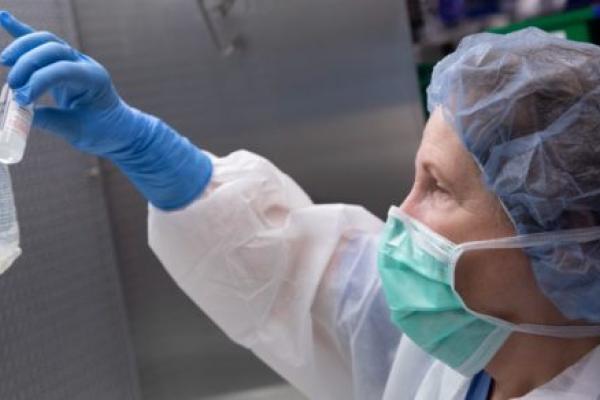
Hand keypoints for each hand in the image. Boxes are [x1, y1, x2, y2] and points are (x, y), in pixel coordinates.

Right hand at [0, 11, 211, 209]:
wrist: (118, 128)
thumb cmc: (103, 131)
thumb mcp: (78, 132)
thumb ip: (50, 122)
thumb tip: (18, 113)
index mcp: (95, 80)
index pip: (63, 70)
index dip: (39, 81)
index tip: (22, 100)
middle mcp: (85, 64)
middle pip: (54, 49)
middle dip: (29, 63)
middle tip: (13, 86)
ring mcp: (75, 61)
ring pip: (47, 42)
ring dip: (23, 47)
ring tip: (5, 61)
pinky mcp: (62, 63)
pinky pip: (42, 44)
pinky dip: (22, 32)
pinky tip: (4, 18)